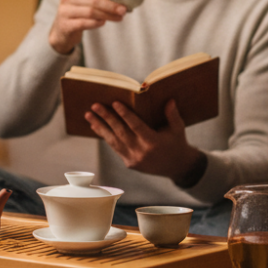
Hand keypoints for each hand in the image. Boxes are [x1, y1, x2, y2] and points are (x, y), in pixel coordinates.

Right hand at [48, 0, 126, 54]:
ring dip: (107, 15)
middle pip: (93, 0)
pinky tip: (104, 22)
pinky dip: (97, 23)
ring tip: (119, 17)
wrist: (62, 31)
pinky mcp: (66, 25)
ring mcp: (65, 11)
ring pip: (91, 12)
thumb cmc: (79, 12)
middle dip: (111, 5)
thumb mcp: (86, 1)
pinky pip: (85, 23)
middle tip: (123, 9)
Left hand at [86, 99, 203, 183]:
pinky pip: (115, 147)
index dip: (125, 114)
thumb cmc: (177, 143)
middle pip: (120, 132)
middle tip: (95, 106)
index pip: (136, 126)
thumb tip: (169, 100)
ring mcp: (133, 159)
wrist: (177, 167)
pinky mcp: (129, 163)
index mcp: (153, 142)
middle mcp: (141, 152)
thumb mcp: (178, 129)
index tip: (114, 103)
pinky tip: (96, 126)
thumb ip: (172, 115)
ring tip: (89, 115)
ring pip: (113, 140)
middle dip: (106, 117)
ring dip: (100, 127)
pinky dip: (105, 136)